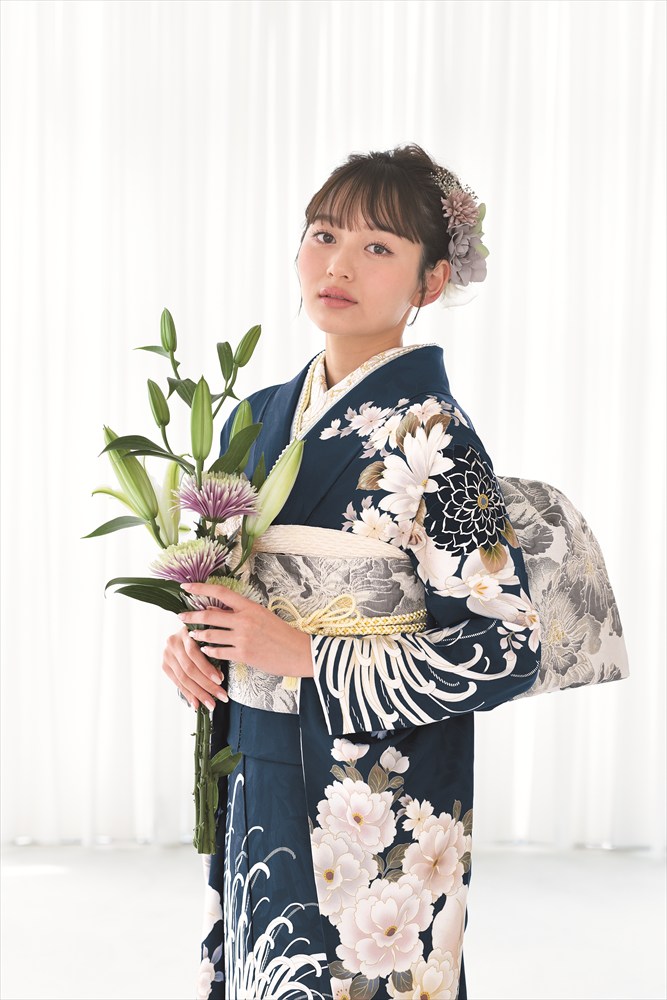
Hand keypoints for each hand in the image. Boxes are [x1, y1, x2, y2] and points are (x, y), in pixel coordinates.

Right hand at [161, 626, 229, 711]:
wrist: (185, 632)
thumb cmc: (203, 636)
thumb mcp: (208, 638)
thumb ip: (212, 652)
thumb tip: (219, 678)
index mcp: (184, 632)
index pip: (194, 653)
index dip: (206, 668)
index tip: (220, 680)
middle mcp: (172, 643)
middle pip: (189, 669)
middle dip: (206, 685)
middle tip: (221, 696)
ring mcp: (167, 655)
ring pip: (183, 678)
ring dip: (199, 693)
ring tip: (211, 704)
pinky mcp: (165, 665)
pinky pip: (178, 683)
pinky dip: (189, 694)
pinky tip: (197, 703)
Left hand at [178, 581, 314, 679]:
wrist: (299, 652)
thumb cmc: (282, 633)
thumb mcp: (263, 615)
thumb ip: (241, 612)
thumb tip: (218, 608)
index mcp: (250, 606)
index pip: (220, 592)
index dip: (200, 588)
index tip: (186, 586)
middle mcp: (244, 620)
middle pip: (210, 615)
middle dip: (191, 615)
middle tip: (180, 616)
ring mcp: (243, 638)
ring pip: (211, 635)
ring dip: (198, 635)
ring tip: (191, 634)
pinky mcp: (244, 654)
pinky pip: (219, 652)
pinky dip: (209, 651)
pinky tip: (205, 650)